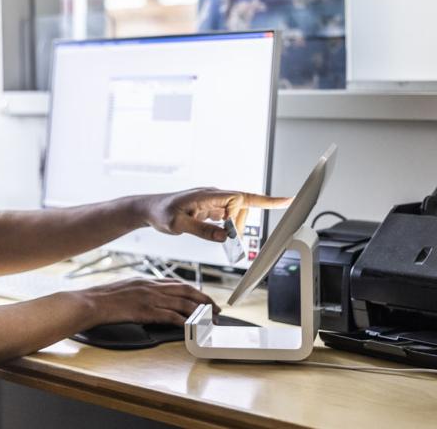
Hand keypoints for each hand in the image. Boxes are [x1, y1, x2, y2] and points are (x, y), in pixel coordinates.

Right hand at [78, 278, 219, 326]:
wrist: (91, 302)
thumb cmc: (103, 297)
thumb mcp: (125, 287)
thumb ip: (140, 290)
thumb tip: (149, 297)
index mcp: (147, 280)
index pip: (176, 283)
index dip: (193, 291)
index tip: (203, 298)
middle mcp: (151, 286)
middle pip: (185, 290)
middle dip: (203, 300)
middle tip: (216, 309)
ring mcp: (149, 298)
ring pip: (182, 302)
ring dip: (200, 311)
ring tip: (211, 319)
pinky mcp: (146, 311)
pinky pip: (170, 316)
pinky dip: (184, 321)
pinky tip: (193, 326)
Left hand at [141, 188, 291, 241]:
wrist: (149, 209)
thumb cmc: (161, 213)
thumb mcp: (178, 225)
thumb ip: (202, 230)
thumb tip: (225, 235)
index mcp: (208, 195)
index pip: (242, 197)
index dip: (266, 200)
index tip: (286, 201)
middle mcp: (213, 195)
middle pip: (242, 208)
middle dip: (239, 225)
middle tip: (228, 241)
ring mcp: (213, 201)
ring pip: (236, 214)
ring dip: (234, 227)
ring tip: (221, 238)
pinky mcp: (210, 208)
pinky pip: (228, 217)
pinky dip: (229, 227)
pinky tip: (224, 234)